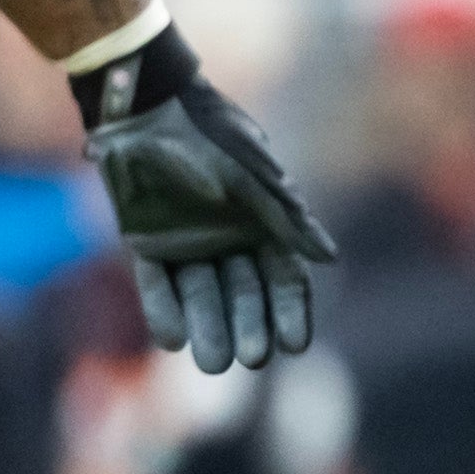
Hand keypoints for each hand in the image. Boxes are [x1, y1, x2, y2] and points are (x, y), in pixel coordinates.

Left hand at [76, 24, 337, 374]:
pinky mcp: (146, 242)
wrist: (145, 108)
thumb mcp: (253, 177)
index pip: (284, 278)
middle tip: (250, 361)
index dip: (291, 312)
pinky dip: (164, 310)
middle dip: (249, 327)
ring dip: (209, 326)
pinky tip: (172, 339)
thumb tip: (329, 260)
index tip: (295, 346)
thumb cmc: (209, 136)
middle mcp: (229, 238)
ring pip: (203, 294)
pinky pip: (156, 283)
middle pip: (245, 294)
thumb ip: (287, 219)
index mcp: (264, 223)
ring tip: (212, 365)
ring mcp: (187, 242)